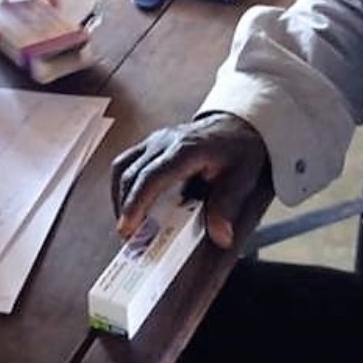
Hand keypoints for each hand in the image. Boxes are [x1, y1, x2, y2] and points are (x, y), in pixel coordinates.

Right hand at [111, 113, 268, 248]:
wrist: (236, 126)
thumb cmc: (238, 150)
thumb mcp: (242, 178)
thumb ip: (227, 206)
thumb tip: (220, 236)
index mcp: (185, 150)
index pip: (151, 177)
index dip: (136, 203)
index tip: (128, 227)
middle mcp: (164, 142)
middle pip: (130, 173)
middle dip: (124, 207)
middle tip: (127, 235)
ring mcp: (154, 141)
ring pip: (122, 167)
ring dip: (120, 196)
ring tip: (127, 222)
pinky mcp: (150, 145)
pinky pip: (127, 163)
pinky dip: (124, 186)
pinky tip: (131, 204)